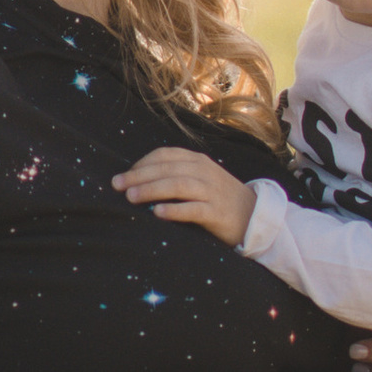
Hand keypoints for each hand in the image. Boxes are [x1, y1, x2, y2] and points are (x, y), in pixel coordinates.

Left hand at [113, 147, 255, 246]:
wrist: (254, 216)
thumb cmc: (218, 198)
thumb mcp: (200, 178)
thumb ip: (176, 175)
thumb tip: (138, 180)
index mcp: (197, 161)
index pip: (165, 155)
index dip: (142, 164)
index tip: (124, 176)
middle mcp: (204, 172)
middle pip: (167, 169)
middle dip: (139, 176)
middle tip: (117, 185)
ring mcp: (212, 192)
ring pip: (178, 185)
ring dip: (152, 190)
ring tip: (131, 197)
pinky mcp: (218, 213)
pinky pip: (194, 209)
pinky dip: (175, 210)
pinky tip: (158, 214)